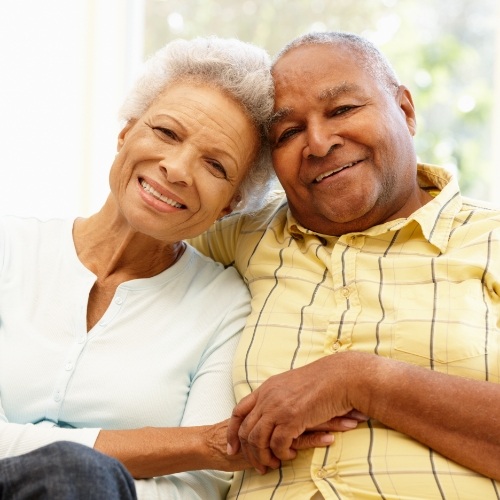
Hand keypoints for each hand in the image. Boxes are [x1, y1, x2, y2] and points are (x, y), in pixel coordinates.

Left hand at [226, 353, 366, 471]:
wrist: (340, 376)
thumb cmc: (321, 381)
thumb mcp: (291, 383)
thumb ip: (278, 395)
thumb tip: (271, 410)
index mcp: (266, 388)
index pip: (238, 412)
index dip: (232, 432)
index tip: (232, 448)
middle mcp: (268, 397)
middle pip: (246, 430)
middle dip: (248, 452)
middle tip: (258, 465)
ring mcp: (278, 408)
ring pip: (258, 440)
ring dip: (263, 457)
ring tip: (272, 464)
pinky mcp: (292, 419)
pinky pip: (278, 445)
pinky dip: (281, 454)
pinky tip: (290, 456)